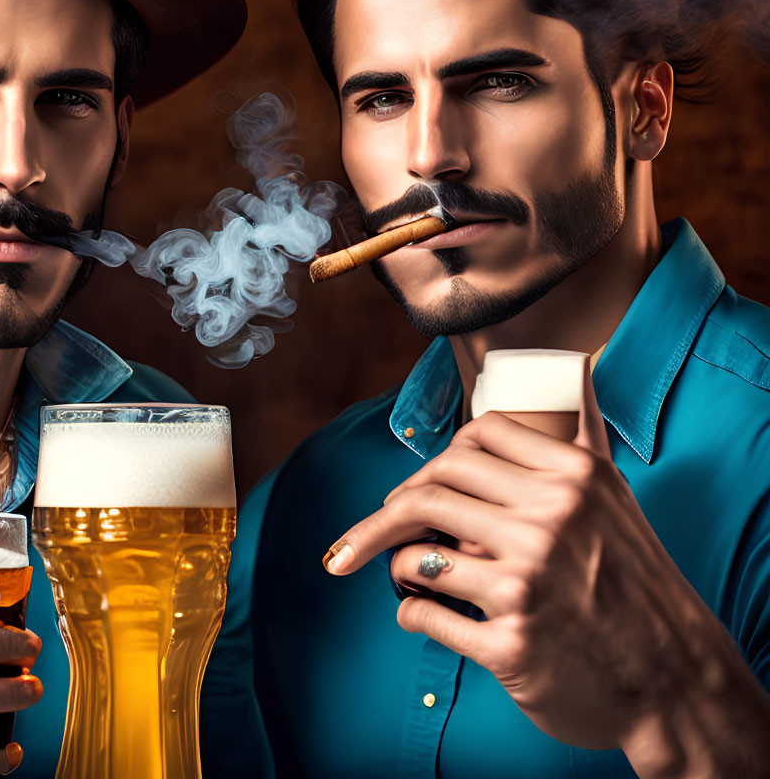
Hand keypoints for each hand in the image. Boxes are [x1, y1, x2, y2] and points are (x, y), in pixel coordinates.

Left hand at [323, 368, 769, 772]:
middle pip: (431, 488)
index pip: (474, 438)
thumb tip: (560, 377)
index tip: (419, 485)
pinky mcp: (512, 645)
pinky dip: (409, 611)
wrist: (676, 679)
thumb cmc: (634, 582)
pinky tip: (416, 611)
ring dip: (395, 562)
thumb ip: (575, 443)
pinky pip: (425, 613)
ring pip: (416, 552)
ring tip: (403, 571)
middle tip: (380, 528)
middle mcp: (551, 521)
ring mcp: (530, 583)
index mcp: (573, 477)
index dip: (437, 460)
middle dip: (390, 510)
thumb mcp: (614, 498)